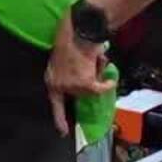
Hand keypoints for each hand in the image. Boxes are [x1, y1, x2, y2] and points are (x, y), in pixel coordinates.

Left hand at [45, 13, 110, 135]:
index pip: (55, 104)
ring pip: (91, 90)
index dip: (59, 119)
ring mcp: (71, 86)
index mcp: (51, 79)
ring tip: (95, 61)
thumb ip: (71, 74)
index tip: (63, 132)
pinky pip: (100, 89)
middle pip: (78, 94)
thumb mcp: (66, 59)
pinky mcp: (84, 84)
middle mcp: (58, 85)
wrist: (78, 30)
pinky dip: (107, 84)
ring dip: (97, 77)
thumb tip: (89, 84)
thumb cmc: (72, 39)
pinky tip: (109, 78)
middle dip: (88, 81)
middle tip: (92, 66)